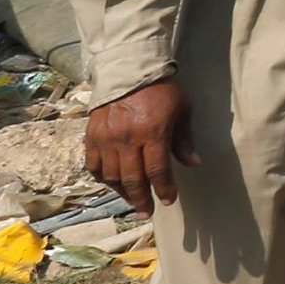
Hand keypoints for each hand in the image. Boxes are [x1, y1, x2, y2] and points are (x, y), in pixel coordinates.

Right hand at [84, 78, 197, 214]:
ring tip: (131, 199)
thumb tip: (193, 164)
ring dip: (122, 192)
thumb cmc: (161, 91)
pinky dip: (102, 178)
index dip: (164, 189)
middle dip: (141, 199)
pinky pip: (93, 165)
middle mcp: (127, 139)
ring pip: (111, 176)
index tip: (168, 201)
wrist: (129, 71)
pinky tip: (112, 183)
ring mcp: (106, 139)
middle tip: (146, 212)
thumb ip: (184, 139)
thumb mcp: (182, 110)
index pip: (157, 171)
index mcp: (152, 133)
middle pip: (133, 179)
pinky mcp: (91, 136)